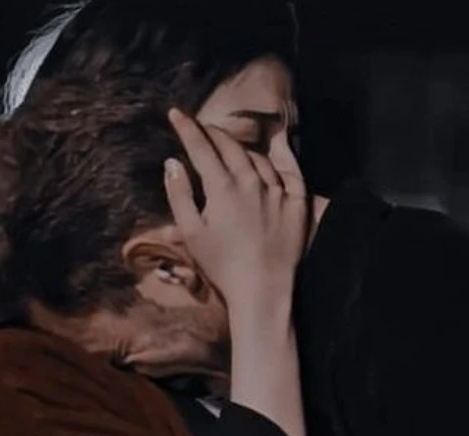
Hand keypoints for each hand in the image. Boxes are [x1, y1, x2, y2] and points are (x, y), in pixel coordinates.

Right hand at [164, 108, 308, 314]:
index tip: (176, 113)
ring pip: (258, 157)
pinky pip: (291, 172)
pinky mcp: (296, 204)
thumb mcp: (191, 233)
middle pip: (231, 146)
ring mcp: (277, 191)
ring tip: (231, 143)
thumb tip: (172, 163)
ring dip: (242, 146)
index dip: (187, 128)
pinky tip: (279, 145)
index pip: (201, 148)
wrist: (262, 288)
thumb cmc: (221, 265)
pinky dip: (284, 155)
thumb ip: (179, 195)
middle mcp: (251, 181)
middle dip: (213, 133)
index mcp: (222, 187)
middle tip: (202, 128)